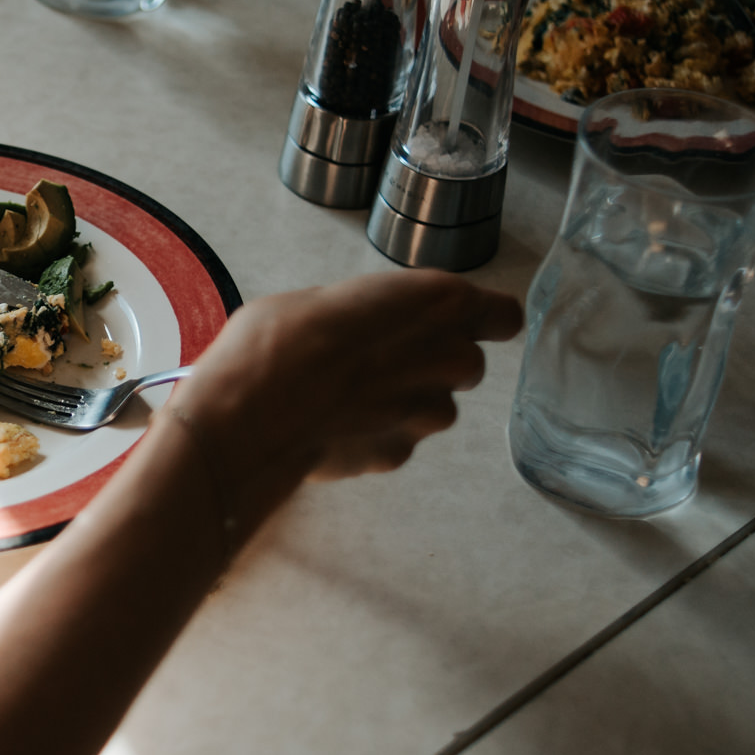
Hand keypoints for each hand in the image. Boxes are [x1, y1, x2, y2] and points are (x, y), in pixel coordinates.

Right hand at [169, 271, 523, 524]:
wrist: (251, 416)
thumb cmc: (279, 339)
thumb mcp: (326, 300)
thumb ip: (370, 316)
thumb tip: (366, 334)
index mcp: (438, 302)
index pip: (503, 316)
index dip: (482, 321)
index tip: (459, 324)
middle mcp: (449, 358)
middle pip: (465, 363)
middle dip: (431, 362)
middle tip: (376, 359)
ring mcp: (429, 414)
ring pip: (432, 407)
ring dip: (403, 402)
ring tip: (344, 396)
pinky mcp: (400, 455)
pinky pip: (396, 440)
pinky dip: (372, 435)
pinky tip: (330, 426)